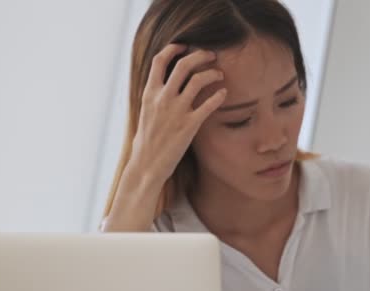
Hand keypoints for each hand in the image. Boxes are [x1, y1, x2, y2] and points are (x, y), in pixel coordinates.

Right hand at [129, 44, 226, 182]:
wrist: (146, 165)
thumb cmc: (146, 142)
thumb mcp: (145, 113)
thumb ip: (154, 97)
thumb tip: (161, 86)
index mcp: (149, 94)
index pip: (160, 61)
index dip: (174, 49)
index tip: (185, 45)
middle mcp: (162, 98)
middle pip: (183, 64)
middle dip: (200, 55)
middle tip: (211, 55)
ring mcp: (176, 111)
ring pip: (198, 80)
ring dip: (212, 73)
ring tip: (220, 75)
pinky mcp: (189, 126)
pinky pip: (209, 104)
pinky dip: (219, 96)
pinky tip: (224, 94)